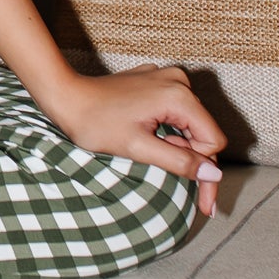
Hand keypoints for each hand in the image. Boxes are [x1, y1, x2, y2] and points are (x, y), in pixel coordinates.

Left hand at [38, 65, 226, 217]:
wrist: (64, 95)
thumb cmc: (93, 122)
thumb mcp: (136, 148)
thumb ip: (178, 161)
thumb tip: (214, 174)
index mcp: (179, 96)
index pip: (213, 141)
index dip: (205, 171)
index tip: (199, 200)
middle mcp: (178, 81)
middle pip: (203, 131)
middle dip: (194, 160)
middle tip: (183, 192)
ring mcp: (166, 78)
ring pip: (190, 122)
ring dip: (179, 144)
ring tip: (150, 152)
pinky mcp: (154, 81)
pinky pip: (174, 111)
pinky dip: (168, 129)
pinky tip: (150, 138)